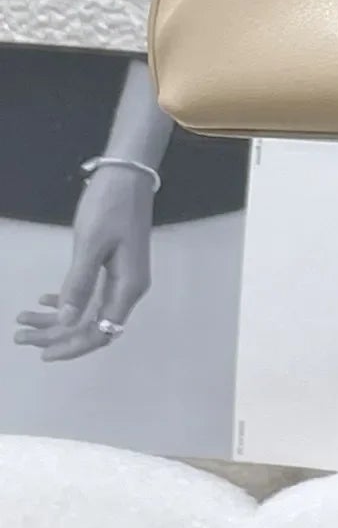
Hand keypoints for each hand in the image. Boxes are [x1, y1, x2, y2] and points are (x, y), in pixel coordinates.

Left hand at [13, 167, 154, 362]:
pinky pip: (89, 293)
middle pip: (91, 325)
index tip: (43, 353)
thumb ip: (79, 284)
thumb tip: (67, 323)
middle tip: (20, 336)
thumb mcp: (90, 245)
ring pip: (86, 310)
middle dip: (56, 334)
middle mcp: (128, 287)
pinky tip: (43, 299)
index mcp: (128, 286)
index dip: (73, 346)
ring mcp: (121, 277)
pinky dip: (66, 299)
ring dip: (55, 319)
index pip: (101, 331)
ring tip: (23, 320)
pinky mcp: (113, 266)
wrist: (126, 174)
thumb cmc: (110, 207)